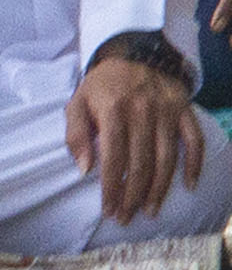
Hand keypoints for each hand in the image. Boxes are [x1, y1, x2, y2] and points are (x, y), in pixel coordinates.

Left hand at [69, 50, 206, 224]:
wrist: (134, 52)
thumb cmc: (101, 85)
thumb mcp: (77, 102)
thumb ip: (76, 135)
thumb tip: (84, 170)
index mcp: (113, 111)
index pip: (113, 158)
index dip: (111, 187)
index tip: (108, 209)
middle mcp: (142, 112)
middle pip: (141, 163)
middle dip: (133, 195)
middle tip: (126, 217)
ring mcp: (166, 112)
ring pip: (167, 158)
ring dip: (160, 188)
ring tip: (151, 210)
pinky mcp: (184, 110)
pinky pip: (194, 140)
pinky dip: (194, 164)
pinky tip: (189, 185)